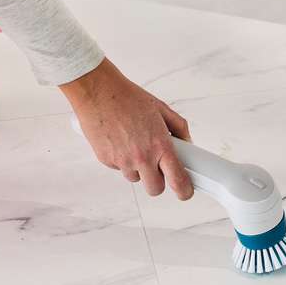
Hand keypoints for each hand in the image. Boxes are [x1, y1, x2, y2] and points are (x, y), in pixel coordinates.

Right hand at [62, 57, 193, 199]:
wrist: (98, 92)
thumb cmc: (128, 98)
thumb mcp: (160, 108)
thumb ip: (178, 127)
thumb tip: (187, 143)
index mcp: (159, 144)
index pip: (176, 179)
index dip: (184, 190)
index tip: (186, 191)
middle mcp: (141, 157)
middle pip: (155, 189)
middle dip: (158, 181)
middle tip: (158, 166)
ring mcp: (122, 161)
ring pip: (136, 178)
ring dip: (139, 168)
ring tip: (135, 144)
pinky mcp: (106, 161)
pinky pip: (119, 168)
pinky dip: (122, 159)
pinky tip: (120, 140)